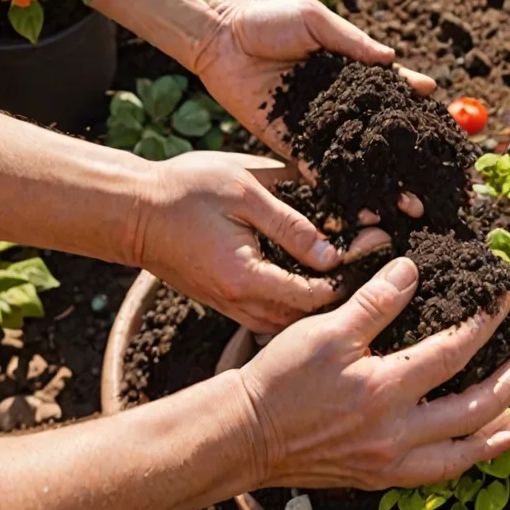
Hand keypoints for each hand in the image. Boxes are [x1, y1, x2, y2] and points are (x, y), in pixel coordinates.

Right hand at [133, 150, 389, 331]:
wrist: (130, 211)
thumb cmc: (185, 190)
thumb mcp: (245, 193)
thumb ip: (290, 224)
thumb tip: (332, 250)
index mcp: (245, 277)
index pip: (316, 292)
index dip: (353, 268)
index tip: (378, 239)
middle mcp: (240, 302)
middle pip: (311, 315)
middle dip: (349, 287)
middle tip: (375, 254)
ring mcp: (231, 306)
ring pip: (293, 319)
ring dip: (327, 298)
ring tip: (357, 265)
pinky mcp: (226, 301)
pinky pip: (274, 313)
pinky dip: (302, 300)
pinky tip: (320, 276)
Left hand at [195, 0, 437, 218]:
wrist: (221, 37)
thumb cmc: (270, 19)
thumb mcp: (314, 21)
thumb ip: (351, 42)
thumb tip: (391, 59)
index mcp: (350, 73)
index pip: (390, 91)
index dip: (414, 101)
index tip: (440, 113)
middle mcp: (338, 104)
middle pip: (378, 132)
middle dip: (405, 154)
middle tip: (432, 177)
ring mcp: (316, 126)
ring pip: (353, 156)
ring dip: (378, 179)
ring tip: (405, 203)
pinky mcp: (290, 142)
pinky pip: (316, 167)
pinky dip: (336, 186)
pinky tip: (358, 205)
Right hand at [236, 257, 509, 489]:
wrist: (244, 435)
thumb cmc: (282, 378)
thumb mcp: (326, 330)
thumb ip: (375, 303)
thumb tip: (413, 272)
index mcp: (385, 389)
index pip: (453, 353)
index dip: (483, 325)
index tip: (502, 303)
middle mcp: (396, 434)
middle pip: (472, 410)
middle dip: (508, 383)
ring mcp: (388, 463)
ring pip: (461, 454)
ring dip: (494, 431)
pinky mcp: (377, 478)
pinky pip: (435, 475)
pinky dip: (464, 461)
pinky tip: (476, 449)